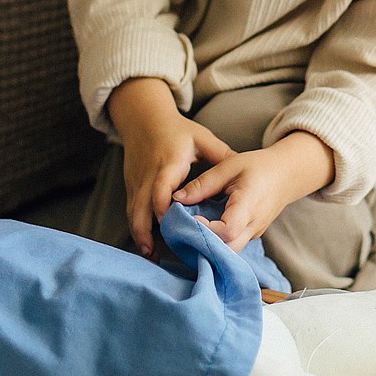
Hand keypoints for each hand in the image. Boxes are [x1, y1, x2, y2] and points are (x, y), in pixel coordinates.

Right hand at [109, 79, 233, 255]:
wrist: (143, 119)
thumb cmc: (178, 130)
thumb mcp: (202, 139)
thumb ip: (222, 155)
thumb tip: (244, 172)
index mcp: (168, 163)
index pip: (161, 186)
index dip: (163, 206)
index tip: (170, 224)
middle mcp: (148, 175)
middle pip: (141, 206)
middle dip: (145, 232)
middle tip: (156, 255)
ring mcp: (136, 182)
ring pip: (133, 212)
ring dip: (139, 234)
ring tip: (151, 256)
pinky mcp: (131, 186)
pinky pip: (131, 210)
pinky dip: (137, 227)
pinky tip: (147, 244)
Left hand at [173, 130, 333, 248]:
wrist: (286, 175)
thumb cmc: (258, 166)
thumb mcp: (229, 165)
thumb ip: (203, 183)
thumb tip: (176, 199)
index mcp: (249, 203)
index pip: (228, 230)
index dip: (207, 229)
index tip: (190, 219)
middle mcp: (254, 224)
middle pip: (228, 249)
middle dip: (204, 245)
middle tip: (183, 233)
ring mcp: (254, 233)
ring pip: (230, 252)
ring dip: (209, 247)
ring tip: (190, 234)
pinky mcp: (251, 236)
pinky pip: (233, 246)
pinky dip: (217, 243)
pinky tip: (202, 233)